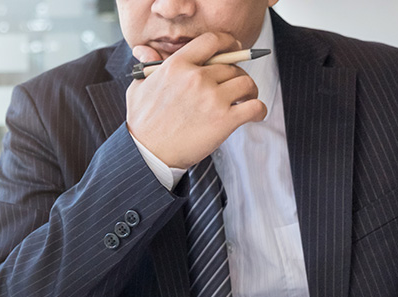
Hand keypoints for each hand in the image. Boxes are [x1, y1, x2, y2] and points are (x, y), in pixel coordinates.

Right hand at [125, 32, 266, 168]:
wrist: (147, 155)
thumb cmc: (142, 124)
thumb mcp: (138, 88)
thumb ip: (148, 66)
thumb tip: (145, 50)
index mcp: (177, 65)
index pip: (212, 41)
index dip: (229, 43)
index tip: (235, 48)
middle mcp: (196, 78)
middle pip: (231, 66)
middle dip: (236, 75)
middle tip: (235, 86)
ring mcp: (212, 99)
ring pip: (246, 83)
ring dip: (250, 91)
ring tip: (245, 100)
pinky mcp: (224, 120)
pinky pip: (254, 107)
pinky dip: (259, 110)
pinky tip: (255, 115)